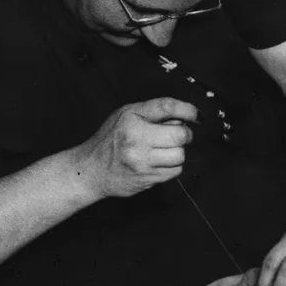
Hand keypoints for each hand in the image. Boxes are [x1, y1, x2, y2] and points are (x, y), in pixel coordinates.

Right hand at [76, 98, 197, 199]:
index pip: (166, 106)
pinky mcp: (146, 178)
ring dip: (177, 153)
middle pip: (180, 135)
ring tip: (163, 150)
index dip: (187, 109)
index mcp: (131, 117)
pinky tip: (158, 163)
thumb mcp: (125, 116)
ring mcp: (141, 160)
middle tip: (179, 136)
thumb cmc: (111, 139)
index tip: (194, 114)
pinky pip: (175, 171)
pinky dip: (172, 167)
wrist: (91, 170)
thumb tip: (185, 116)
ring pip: (180, 155)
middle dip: (185, 135)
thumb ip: (152, 112)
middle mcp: (136, 138)